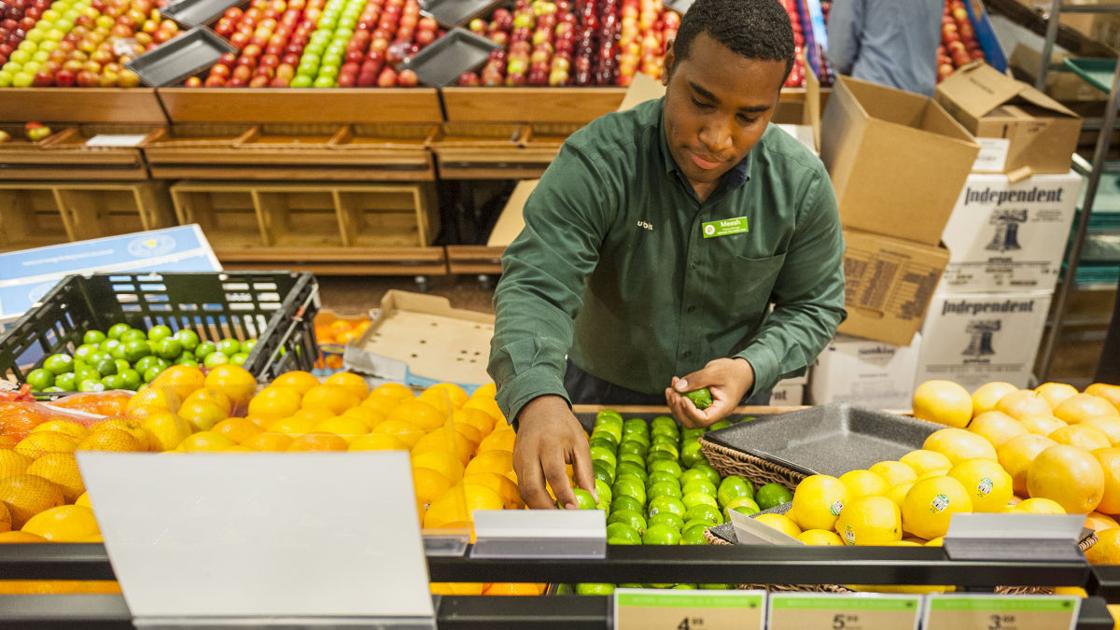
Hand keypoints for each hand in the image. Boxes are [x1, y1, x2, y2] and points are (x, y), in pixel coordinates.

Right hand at [513, 395, 595, 509]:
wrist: (538, 408)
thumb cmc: (562, 426)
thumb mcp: (580, 443)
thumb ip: (586, 472)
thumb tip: (593, 498)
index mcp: (549, 443)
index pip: (555, 473)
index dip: (564, 494)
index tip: (574, 509)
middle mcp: (530, 452)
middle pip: (532, 486)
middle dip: (546, 508)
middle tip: (562, 520)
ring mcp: (519, 459)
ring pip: (524, 491)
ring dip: (538, 508)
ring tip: (556, 517)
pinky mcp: (515, 464)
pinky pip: (522, 487)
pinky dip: (533, 500)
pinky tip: (546, 507)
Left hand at [664, 357, 753, 427]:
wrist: (741, 372)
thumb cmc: (732, 371)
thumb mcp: (715, 372)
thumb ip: (697, 379)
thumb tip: (678, 387)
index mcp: (722, 409)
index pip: (703, 419)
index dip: (689, 411)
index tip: (682, 397)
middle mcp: (713, 414)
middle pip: (691, 422)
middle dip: (678, 409)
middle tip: (673, 392)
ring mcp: (707, 410)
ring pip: (686, 417)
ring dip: (675, 404)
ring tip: (671, 387)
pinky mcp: (701, 405)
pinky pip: (686, 407)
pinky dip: (678, 398)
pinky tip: (675, 385)